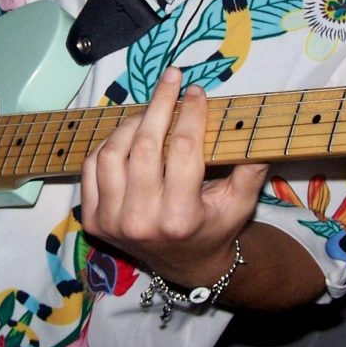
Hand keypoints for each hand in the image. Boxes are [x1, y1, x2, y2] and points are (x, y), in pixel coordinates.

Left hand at [80, 67, 268, 288]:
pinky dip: (109, 144)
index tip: (196, 91)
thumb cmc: (215, 227)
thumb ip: (250, 166)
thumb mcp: (241, 203)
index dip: (190, 114)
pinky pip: (92, 167)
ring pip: (112, 152)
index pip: (182, 150)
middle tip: (171, 80)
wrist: (185, 266)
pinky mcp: (93, 219)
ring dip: (132, 123)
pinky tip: (129, 135)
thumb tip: (253, 122)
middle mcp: (141, 221)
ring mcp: (111, 222)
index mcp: (180, 218)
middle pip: (144, 146)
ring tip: (151, 112)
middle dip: (160, 104)